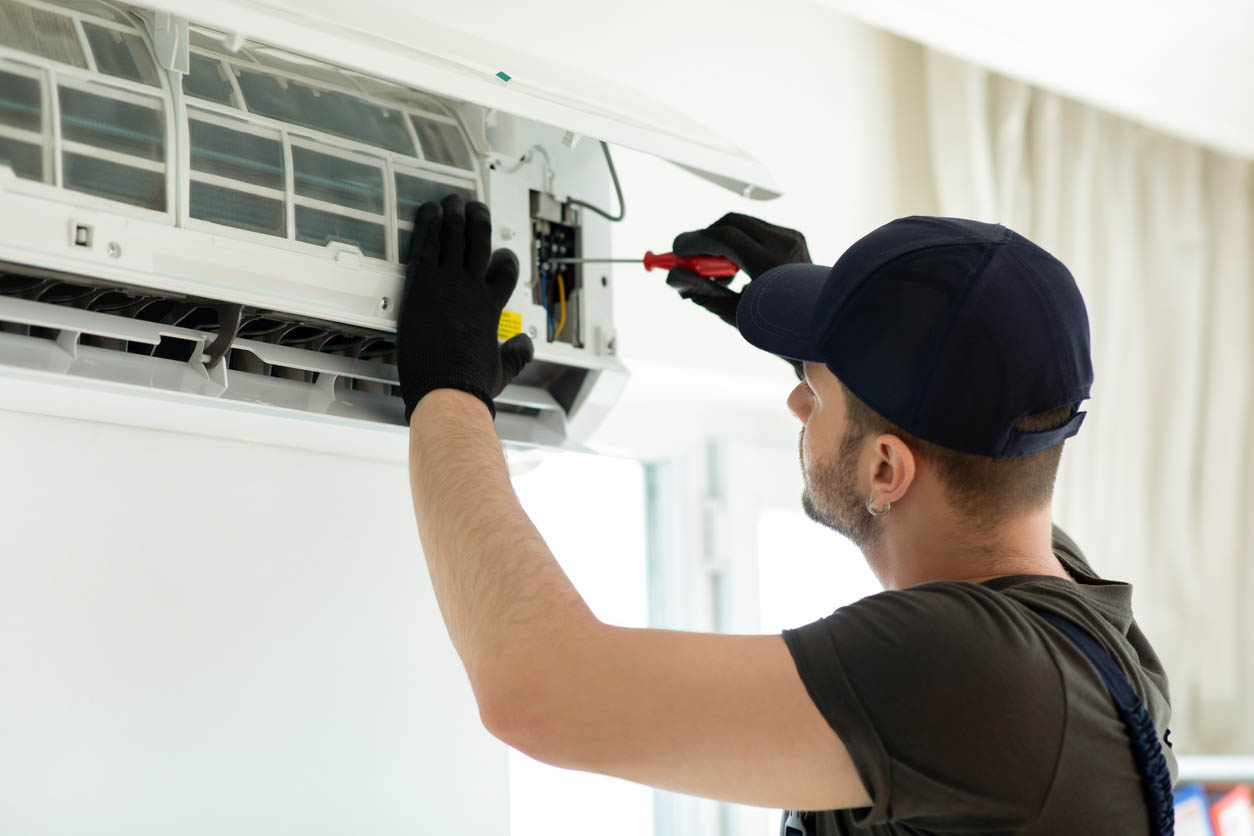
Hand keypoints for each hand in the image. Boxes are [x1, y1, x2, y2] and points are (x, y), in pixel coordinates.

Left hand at [396, 194, 533, 420]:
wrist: (447, 388)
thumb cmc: (471, 383)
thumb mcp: (503, 369)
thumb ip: (516, 355)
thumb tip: (526, 347)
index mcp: (492, 307)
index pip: (505, 271)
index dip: (505, 259)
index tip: (501, 255)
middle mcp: (473, 289)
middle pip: (481, 243)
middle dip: (479, 222)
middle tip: (476, 209)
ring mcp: (448, 283)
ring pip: (455, 236)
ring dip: (454, 215)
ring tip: (453, 201)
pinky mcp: (423, 283)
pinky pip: (427, 244)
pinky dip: (428, 224)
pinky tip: (428, 210)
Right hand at [666, 213, 809, 377]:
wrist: (822, 325)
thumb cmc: (777, 326)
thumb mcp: (733, 313)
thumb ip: (701, 292)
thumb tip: (672, 276)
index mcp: (772, 266)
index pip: (726, 238)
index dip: (695, 241)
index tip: (676, 251)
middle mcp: (785, 245)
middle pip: (732, 222)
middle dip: (705, 236)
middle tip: (689, 257)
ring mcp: (792, 237)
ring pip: (743, 223)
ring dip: (722, 241)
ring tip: (721, 276)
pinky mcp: (794, 235)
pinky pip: (757, 229)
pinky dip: (739, 242)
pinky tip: (740, 271)